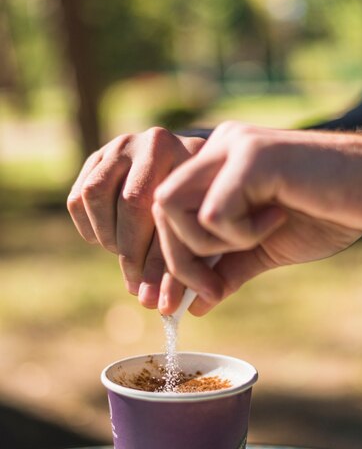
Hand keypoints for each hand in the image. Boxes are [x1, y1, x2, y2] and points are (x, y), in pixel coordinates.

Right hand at [67, 128, 204, 306]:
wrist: (188, 167)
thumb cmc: (198, 203)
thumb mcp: (197, 225)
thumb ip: (180, 260)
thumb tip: (157, 305)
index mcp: (177, 152)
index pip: (153, 207)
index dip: (150, 256)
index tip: (151, 292)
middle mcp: (142, 142)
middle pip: (125, 203)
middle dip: (130, 251)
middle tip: (136, 281)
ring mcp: (114, 148)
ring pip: (93, 196)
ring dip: (106, 235)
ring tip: (126, 254)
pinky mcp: (94, 161)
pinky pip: (77, 200)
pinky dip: (89, 228)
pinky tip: (110, 239)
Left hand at [153, 121, 361, 314]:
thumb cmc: (325, 214)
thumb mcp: (264, 248)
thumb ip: (226, 269)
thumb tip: (193, 307)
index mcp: (216, 164)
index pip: (166, 211)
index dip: (166, 259)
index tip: (178, 302)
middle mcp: (217, 146)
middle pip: (159, 207)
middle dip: (177, 261)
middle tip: (213, 290)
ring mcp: (232, 145)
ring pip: (173, 206)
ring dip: (209, 244)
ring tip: (256, 238)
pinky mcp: (251, 155)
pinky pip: (213, 212)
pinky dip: (240, 232)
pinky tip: (275, 217)